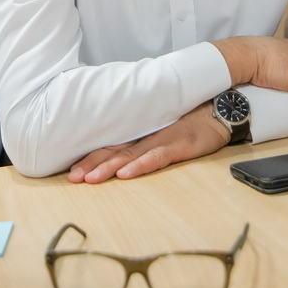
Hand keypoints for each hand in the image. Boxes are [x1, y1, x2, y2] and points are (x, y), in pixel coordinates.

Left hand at [67, 103, 229, 183]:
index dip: (89, 158)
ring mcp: (160, 139)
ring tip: (91, 178)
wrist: (217, 109)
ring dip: (108, 167)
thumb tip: (118, 153)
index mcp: (139, 133)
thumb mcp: (161, 129)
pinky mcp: (178, 144)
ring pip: (129, 155)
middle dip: (91, 165)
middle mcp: (145, 135)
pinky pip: (156, 156)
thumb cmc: (188, 121)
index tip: (70, 171)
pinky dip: (140, 165)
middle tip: (73, 177)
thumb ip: (141, 139)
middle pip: (113, 151)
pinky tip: (126, 173)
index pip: (109, 146)